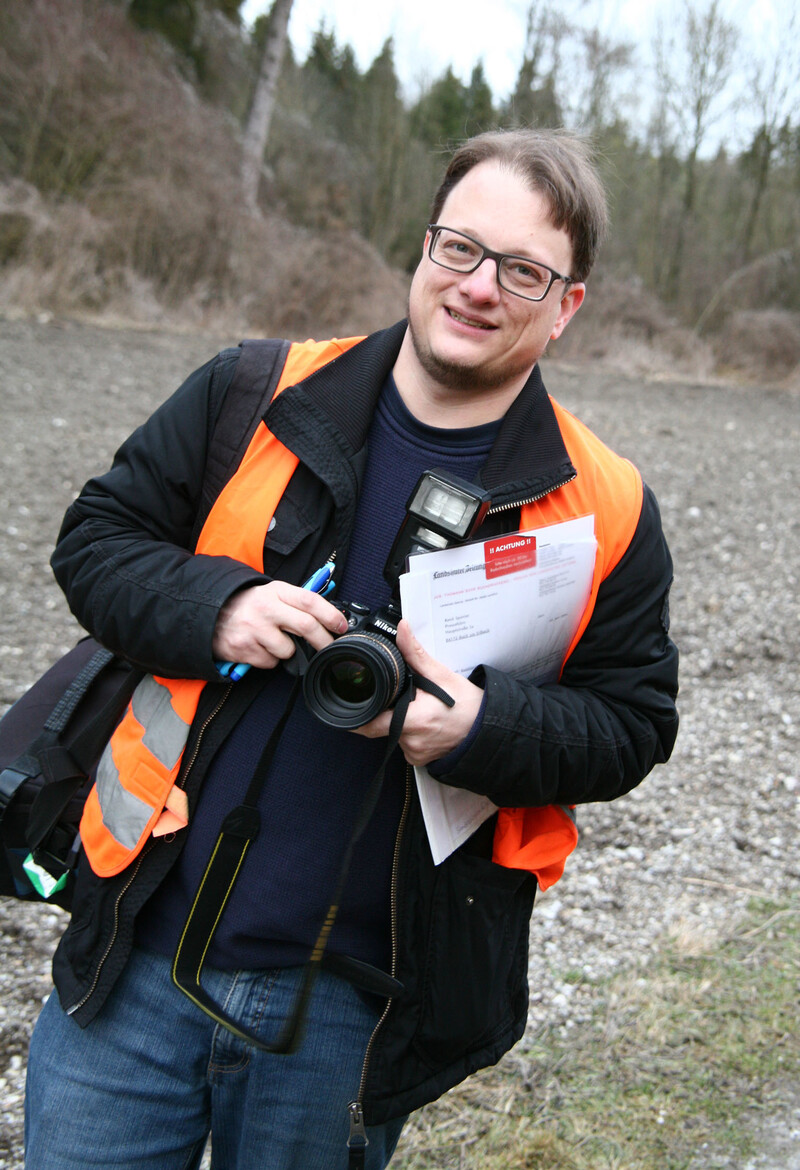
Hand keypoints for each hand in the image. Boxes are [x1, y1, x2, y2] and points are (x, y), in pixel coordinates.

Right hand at [212, 581, 347, 669]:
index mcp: (276, 591)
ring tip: (273, 641)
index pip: (310, 601)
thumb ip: (297, 603)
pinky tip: (259, 647)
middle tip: (329, 647)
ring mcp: (253, 629)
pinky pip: (270, 662)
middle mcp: (265, 608)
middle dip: (323, 641)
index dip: (330, 615)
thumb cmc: (249, 605)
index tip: (342, 626)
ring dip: (286, 651)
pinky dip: (269, 659)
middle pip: (306, 626)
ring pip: (287, 650)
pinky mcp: (243, 648)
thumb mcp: (272, 594)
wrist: (209, 613)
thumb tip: (329, 617)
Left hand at [353, 620, 483, 765]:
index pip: (370, 724)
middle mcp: (412, 741)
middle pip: (381, 726)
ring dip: (400, 721)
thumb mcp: (441, 675)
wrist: (488, 730)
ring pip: (394, 735)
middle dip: (385, 711)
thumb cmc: (469, 706)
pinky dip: (410, 733)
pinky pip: (405, 745)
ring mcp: (416, 753)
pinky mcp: (421, 760)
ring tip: (419, 710)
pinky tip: (425, 723)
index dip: (359, 716)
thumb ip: (416, 653)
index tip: (355, 705)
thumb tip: (402, 630)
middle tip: (402, 699)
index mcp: (414, 720)